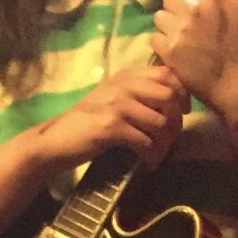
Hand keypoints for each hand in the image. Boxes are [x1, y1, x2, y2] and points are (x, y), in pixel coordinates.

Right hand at [39, 65, 189, 169]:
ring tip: (158, 154)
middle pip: (169, 97)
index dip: (182, 93)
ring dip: (165, 143)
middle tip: (170, 138)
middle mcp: (123, 85)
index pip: (167, 73)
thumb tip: (173, 101)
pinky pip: (146, 142)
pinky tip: (148, 163)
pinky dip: (152, 156)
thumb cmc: (86, 122)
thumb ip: (137, 93)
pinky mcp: (111, 127)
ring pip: (161, 122)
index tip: (182, 112)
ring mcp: (117, 105)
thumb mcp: (112, 98)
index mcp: (125, 75)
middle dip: (176, 121)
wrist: (55, 141)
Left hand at [151, 0, 237, 116]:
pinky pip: (154, 38)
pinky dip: (163, 46)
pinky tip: (178, 54)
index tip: (199, 11)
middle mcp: (193, 9)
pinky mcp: (168, 51)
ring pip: (159, 17)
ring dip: (168, 28)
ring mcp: (179, 30)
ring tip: (184, 42)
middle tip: (192, 29)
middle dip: (178, 12)